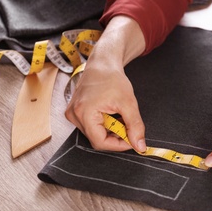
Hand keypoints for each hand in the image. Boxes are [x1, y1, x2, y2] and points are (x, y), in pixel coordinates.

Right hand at [65, 16, 146, 151]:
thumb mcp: (128, 103)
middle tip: (128, 126)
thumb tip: (140, 146)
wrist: (102, 64)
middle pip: (97, 139)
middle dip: (115, 136)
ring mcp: (72, 114)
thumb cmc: (112, 78)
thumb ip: (135, 126)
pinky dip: (103, 124)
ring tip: (118, 116)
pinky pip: (90, 126)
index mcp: (84, 113)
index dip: (118, 145)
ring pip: (94, 134)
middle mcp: (74, 115)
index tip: (132, 141)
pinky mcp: (74, 112)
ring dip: (110, 130)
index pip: (101, 142)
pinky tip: (110, 114)